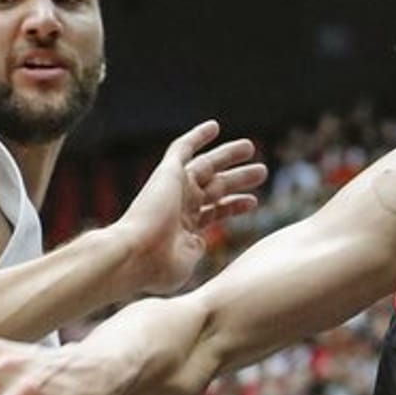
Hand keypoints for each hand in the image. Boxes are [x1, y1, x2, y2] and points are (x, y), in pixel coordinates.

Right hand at [117, 120, 266, 294]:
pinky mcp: (167, 174)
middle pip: (216, 186)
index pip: (214, 211)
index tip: (253, 202)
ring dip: (228, 155)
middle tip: (261, 172)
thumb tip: (201, 240)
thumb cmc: (156, 268)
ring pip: (206, 165)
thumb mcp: (186, 263)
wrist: (133, 256)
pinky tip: (214, 126)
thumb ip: (196, 250)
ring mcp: (173, 189)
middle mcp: (179, 206)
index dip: (234, 206)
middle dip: (239, 178)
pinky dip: (196, 136)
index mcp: (184, 228)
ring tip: (251, 147)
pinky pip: (181, 149)